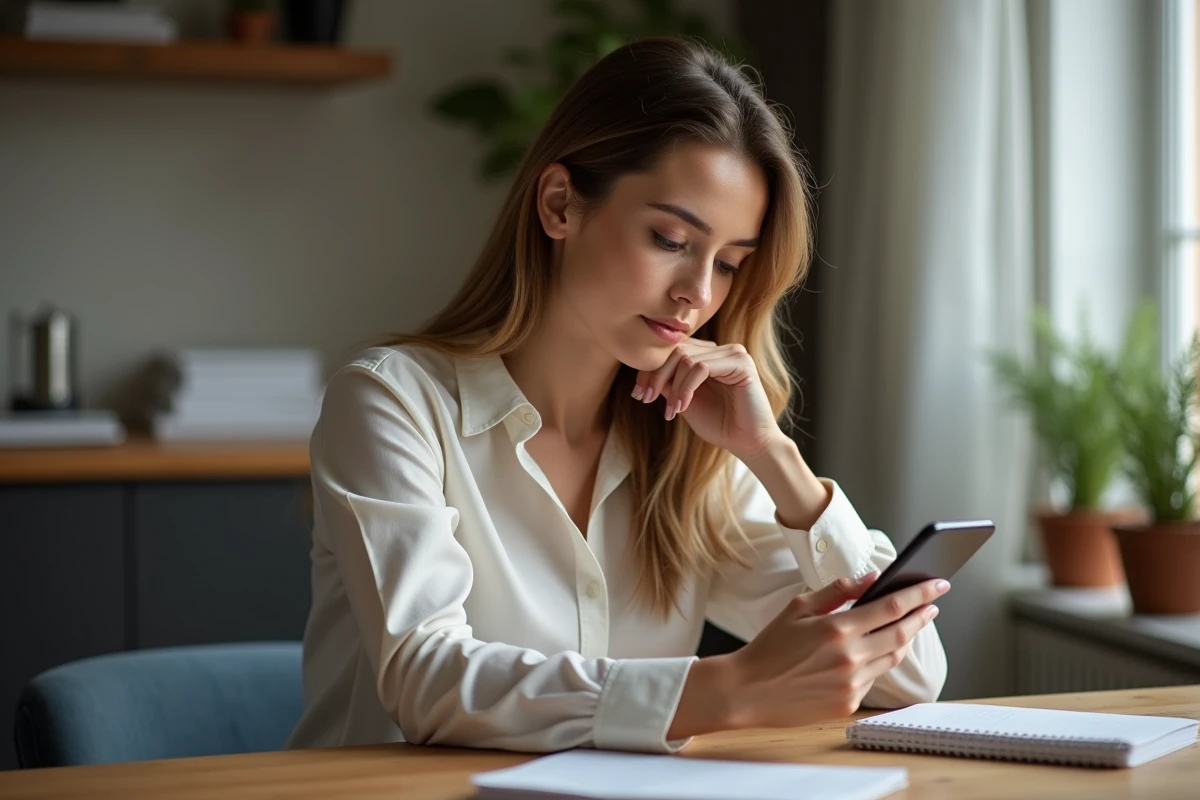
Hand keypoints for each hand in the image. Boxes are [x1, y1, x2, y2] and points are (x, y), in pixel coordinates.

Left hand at [631, 339, 779, 457]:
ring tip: (671, 411)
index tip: (638, 393)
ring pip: (686, 359)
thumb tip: (644, 373)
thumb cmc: (719, 424)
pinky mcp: (741, 363)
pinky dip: (686, 388)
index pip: (673, 351)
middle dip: (656, 376)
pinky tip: (682, 407)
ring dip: (672, 387)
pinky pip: (702, 367)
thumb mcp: (684, 402)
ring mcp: (733, 353)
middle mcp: (720, 350)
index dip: (651, 370)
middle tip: (645, 398)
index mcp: (708, 355)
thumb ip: (668, 385)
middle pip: (677, 351)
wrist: (748, 443)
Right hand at [723, 575, 947, 728]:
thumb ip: (837, 591)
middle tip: (932, 604)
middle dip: (921, 615)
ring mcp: (851, 684)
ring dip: (905, 638)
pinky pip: (873, 678)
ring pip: (892, 657)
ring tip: (908, 624)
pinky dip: (878, 661)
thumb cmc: (770, 646)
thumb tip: (871, 578)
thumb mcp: (798, 608)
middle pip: (901, 633)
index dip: (920, 595)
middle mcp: (850, 658)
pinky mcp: (848, 703)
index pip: (892, 607)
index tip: (938, 584)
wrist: (747, 691)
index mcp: (837, 629)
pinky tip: (875, 652)